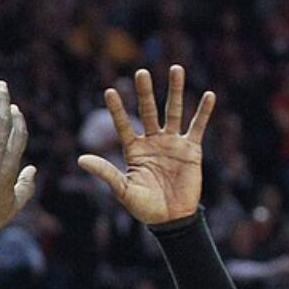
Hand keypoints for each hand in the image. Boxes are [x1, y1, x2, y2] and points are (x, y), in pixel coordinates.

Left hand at [78, 66, 214, 226]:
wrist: (171, 219)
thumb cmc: (145, 207)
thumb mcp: (122, 190)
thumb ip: (105, 172)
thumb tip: (80, 159)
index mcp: (135, 151)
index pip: (124, 125)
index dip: (117, 109)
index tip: (109, 91)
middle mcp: (153, 142)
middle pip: (149, 111)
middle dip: (145, 93)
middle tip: (141, 72)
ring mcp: (172, 143)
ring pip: (174, 112)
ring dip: (175, 91)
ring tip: (176, 68)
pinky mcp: (191, 150)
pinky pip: (197, 127)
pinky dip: (203, 112)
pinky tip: (208, 95)